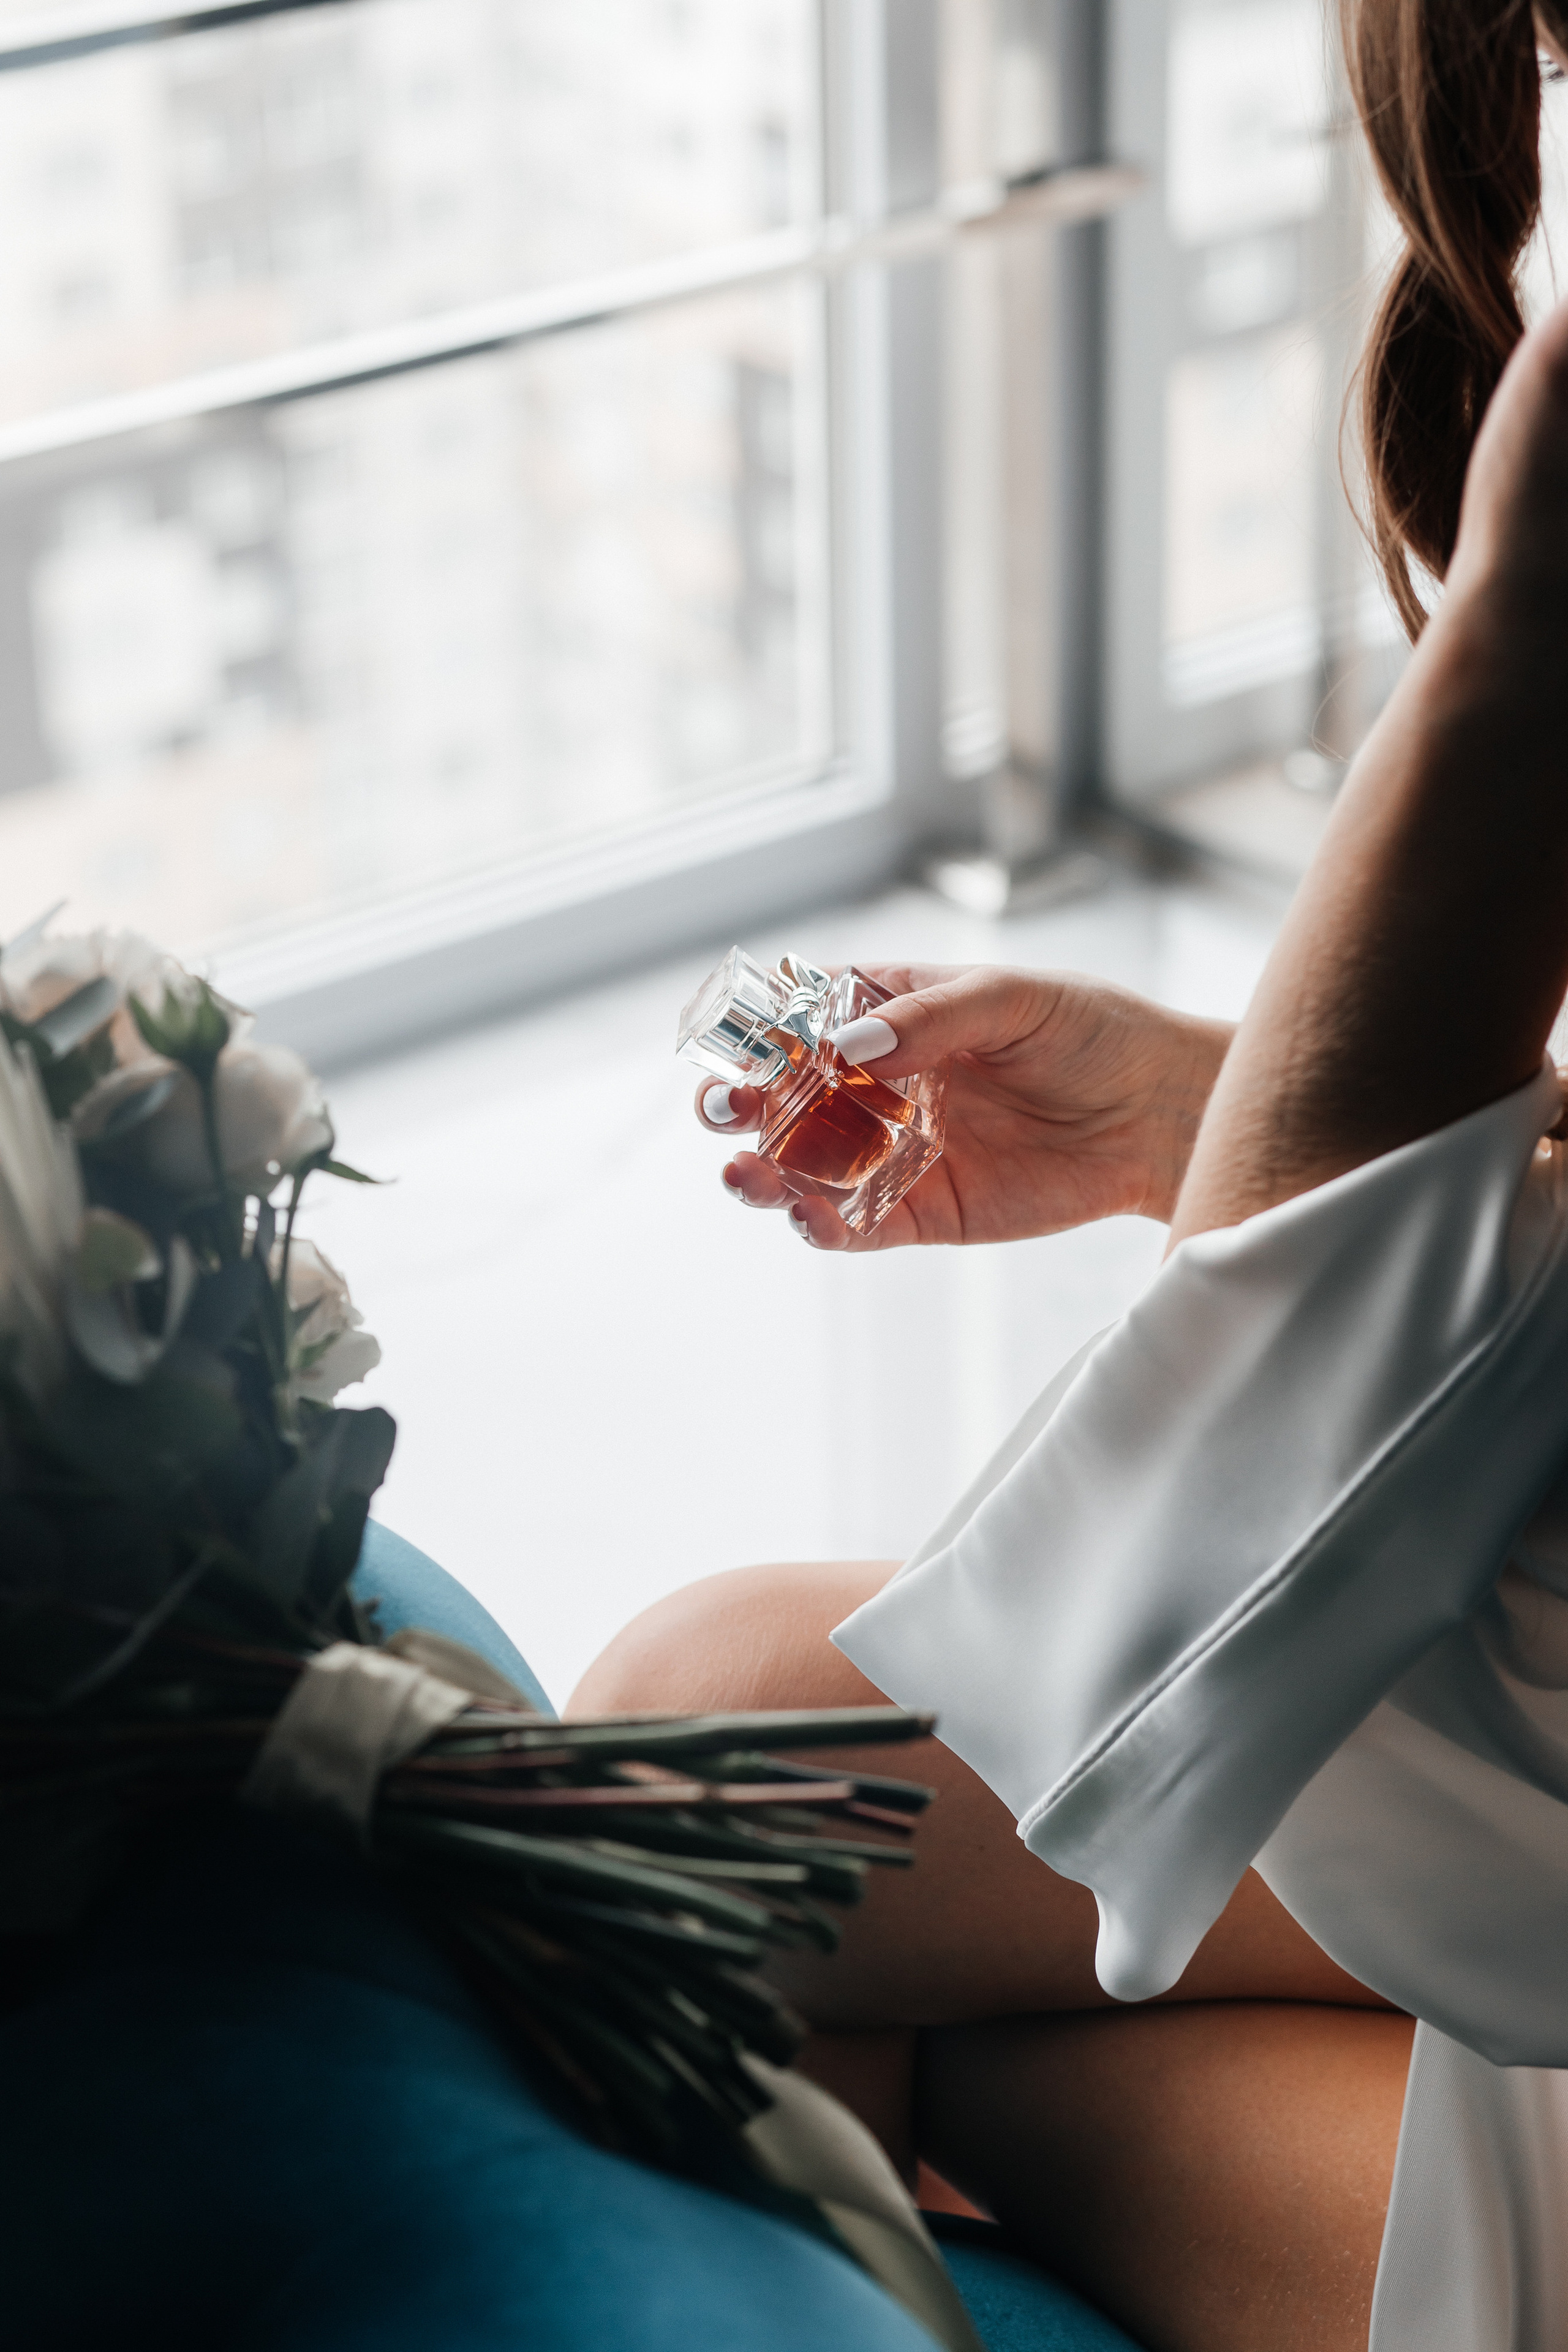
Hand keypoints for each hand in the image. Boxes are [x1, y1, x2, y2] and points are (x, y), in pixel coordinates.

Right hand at [694, 963, 1232, 1252]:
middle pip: (784, 1098)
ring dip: (763, 1172)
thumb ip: (930, 1019)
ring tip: (744, 1173)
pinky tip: (805, 1216)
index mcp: (889, 1015)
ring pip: (805, 1168)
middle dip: (741, 1105)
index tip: (724, 1041)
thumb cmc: (1092, 1033)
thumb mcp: (1013, 998)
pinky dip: (820, 1226)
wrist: (1160, 1114)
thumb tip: (849, 1051)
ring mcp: (893, 1152)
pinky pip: (854, 1225)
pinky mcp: (921, 1213)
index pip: (799, 1017)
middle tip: (722, 1111)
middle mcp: (877, 1086)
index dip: (753, 1029)